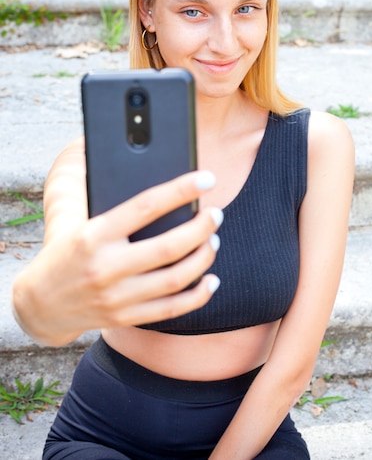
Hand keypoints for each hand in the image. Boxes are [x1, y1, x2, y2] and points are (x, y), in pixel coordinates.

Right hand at [12, 170, 221, 346]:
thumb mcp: (76, 221)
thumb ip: (107, 201)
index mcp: (93, 235)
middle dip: (201, 227)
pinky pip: (172, 309)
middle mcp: (106, 267)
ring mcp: (117, 297)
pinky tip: (211, 279)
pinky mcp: (126, 318)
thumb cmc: (64, 252)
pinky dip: (198, 295)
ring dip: (203, 257)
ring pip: (176, 279)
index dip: (180, 190)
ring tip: (213, 239)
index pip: (146, 206)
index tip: (206, 178)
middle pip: (169, 246)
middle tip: (215, 214)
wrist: (39, 304)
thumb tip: (146, 171)